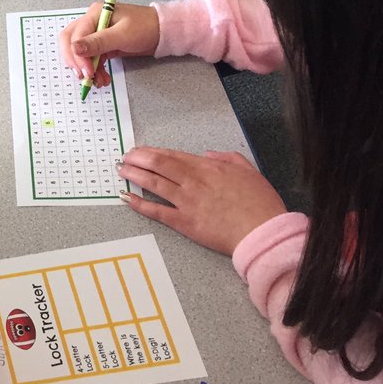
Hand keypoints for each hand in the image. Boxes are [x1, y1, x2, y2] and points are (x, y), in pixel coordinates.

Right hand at [58, 0, 159, 86]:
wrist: (162, 32)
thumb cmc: (145, 27)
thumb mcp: (122, 35)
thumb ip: (97, 42)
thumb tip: (74, 48)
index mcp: (93, 14)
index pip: (74, 36)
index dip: (77, 56)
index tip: (86, 72)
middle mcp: (91, 22)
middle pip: (70, 42)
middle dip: (75, 62)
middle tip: (85, 78)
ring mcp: (96, 34)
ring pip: (80, 53)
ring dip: (86, 69)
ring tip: (98, 81)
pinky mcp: (102, 45)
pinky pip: (91, 58)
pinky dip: (94, 70)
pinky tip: (102, 78)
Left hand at [118, 147, 285, 255]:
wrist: (263, 232)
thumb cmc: (260, 203)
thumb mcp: (249, 171)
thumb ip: (228, 158)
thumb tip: (208, 154)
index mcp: (208, 168)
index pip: (173, 156)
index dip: (153, 152)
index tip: (140, 150)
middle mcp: (193, 181)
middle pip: (158, 165)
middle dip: (138, 158)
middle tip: (125, 157)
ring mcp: (186, 201)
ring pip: (153, 183)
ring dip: (134, 175)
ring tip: (121, 170)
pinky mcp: (184, 223)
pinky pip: (157, 211)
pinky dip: (139, 203)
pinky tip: (126, 197)